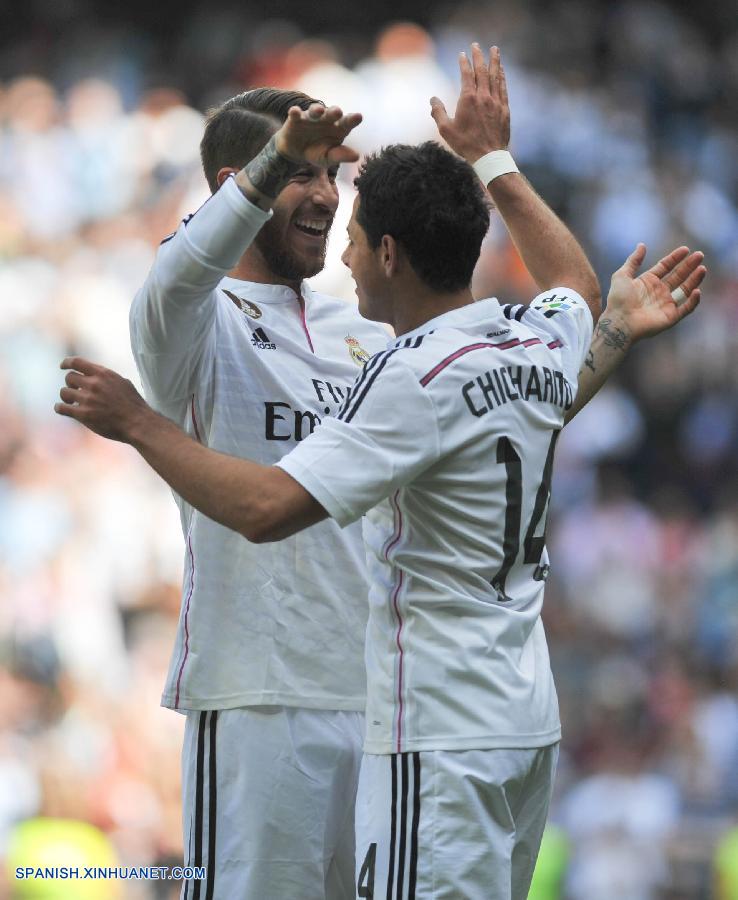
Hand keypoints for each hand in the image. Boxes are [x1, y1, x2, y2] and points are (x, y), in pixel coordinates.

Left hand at [54, 357, 152, 442]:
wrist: (138, 423)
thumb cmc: (134, 405)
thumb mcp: (123, 383)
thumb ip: (108, 378)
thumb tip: (99, 376)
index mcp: (104, 374)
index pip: (77, 362)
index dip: (67, 363)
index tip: (63, 366)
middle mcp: (94, 384)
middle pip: (69, 377)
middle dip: (71, 384)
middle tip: (75, 391)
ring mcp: (88, 399)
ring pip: (64, 392)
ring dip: (66, 396)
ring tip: (71, 402)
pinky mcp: (84, 414)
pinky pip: (62, 408)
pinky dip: (59, 408)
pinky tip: (61, 409)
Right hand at [275, 103, 362, 166]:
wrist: (296, 152)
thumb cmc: (317, 152)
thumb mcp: (329, 158)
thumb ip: (341, 156)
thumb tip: (357, 156)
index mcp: (338, 127)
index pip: (347, 122)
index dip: (352, 119)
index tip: (358, 117)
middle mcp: (326, 119)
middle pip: (331, 113)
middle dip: (334, 112)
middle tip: (338, 112)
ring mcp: (311, 117)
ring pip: (314, 111)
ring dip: (316, 110)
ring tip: (318, 111)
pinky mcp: (296, 119)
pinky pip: (295, 114)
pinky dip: (295, 112)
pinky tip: (295, 111)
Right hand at [430, 44, 509, 162]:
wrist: (489, 156)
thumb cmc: (465, 144)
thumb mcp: (446, 130)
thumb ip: (438, 112)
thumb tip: (432, 99)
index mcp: (468, 99)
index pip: (466, 74)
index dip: (464, 62)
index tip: (462, 54)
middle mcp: (483, 96)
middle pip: (482, 70)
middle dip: (478, 56)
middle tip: (476, 45)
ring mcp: (496, 101)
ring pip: (495, 76)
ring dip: (494, 61)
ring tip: (494, 50)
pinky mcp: (504, 109)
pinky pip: (503, 87)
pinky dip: (502, 76)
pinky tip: (501, 70)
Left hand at [605, 244, 705, 341]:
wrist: (619, 321)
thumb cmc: (618, 299)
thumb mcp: (622, 275)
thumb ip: (633, 260)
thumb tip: (642, 245)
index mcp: (648, 282)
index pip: (665, 267)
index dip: (675, 258)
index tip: (686, 249)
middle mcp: (658, 292)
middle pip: (678, 276)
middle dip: (689, 266)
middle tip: (700, 255)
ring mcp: (665, 304)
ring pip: (685, 290)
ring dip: (694, 279)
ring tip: (702, 268)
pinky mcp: (670, 317)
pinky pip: (686, 308)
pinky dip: (693, 301)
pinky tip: (697, 290)